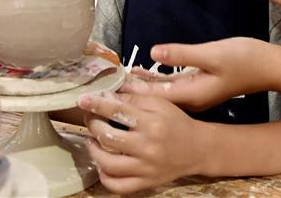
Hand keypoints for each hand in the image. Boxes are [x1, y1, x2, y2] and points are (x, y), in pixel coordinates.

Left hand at [78, 91, 206, 193]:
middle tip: (90, 118)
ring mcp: (145, 168)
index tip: (83, 99)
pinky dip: (104, 176)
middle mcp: (147, 147)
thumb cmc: (178, 122)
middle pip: (108, 137)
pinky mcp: (145, 183)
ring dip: (93, 151)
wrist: (198, 149)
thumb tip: (110, 94)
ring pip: (108, 164)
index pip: (117, 111)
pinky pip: (118, 185)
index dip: (97, 104)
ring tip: (92, 140)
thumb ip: (136, 98)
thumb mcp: (161, 104)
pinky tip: (102, 164)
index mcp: (152, 123)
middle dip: (93, 125)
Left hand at [122, 37, 273, 110]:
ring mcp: (195, 95)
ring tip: (113, 81)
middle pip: (152, 100)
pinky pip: (169, 89)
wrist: (270, 67)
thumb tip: (154, 52)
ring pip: (159, 95)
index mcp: (192, 94)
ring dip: (138, 88)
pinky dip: (152, 83)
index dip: (129, 93)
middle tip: (103, 86)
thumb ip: (182, 53)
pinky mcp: (198, 87)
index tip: (107, 88)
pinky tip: (139, 75)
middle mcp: (191, 99)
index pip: (152, 98)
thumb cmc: (245, 59)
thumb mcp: (213, 54)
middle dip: (128, 93)